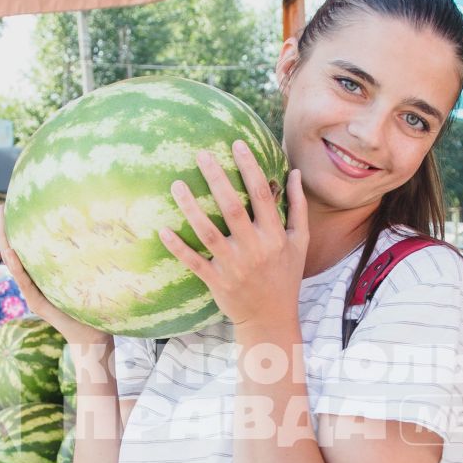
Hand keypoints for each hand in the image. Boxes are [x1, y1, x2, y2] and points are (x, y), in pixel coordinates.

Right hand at [0, 209, 107, 346]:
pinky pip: (24, 282)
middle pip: (13, 252)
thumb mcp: (84, 277)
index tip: (14, 207)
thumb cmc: (93, 306)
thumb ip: (82, 261)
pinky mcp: (37, 303)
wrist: (92, 336)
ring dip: (6, 243)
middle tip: (0, 206)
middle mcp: (33, 283)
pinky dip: (17, 267)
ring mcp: (33, 293)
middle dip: (5, 230)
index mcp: (42, 275)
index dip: (17, 229)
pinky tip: (11, 251)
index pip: (25, 248)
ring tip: (1, 223)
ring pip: (14, 265)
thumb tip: (96, 232)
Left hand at [159, 141, 305, 330]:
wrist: (271, 318)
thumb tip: (295, 173)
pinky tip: (163, 229)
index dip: (249, 168)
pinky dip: (178, 247)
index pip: (262, 195)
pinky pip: (194, 262)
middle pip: (232, 208)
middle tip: (201, 154)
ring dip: (191, 208)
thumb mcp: (299, 242)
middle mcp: (254, 249)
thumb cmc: (286, 275)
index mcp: (274, 236)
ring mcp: (234, 266)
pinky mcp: (216, 281)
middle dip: (217, 179)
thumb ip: (298, 207)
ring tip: (177, 184)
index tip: (236, 144)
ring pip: (208, 232)